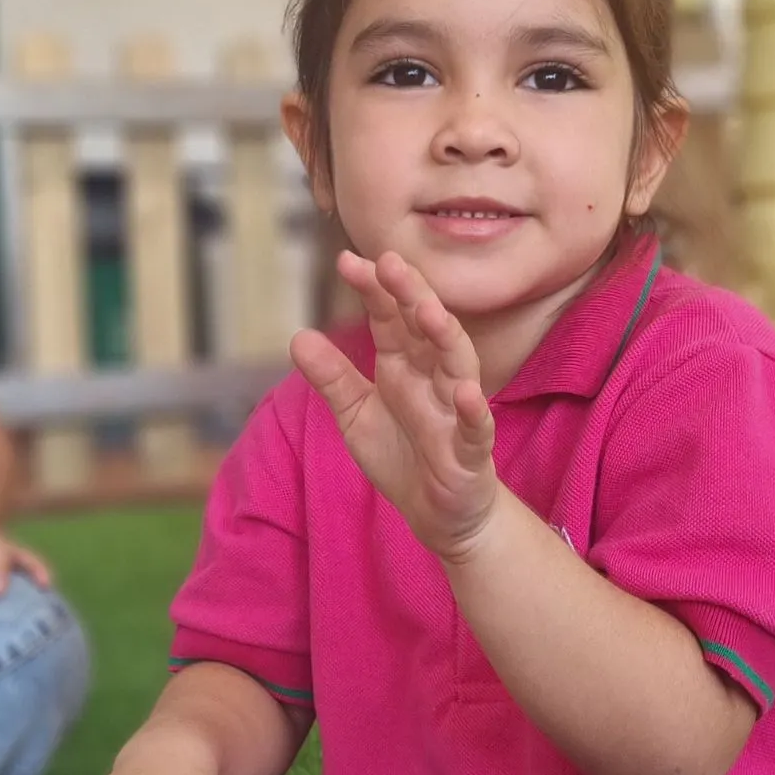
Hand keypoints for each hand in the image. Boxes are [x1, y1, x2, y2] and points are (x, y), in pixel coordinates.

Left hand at [289, 250, 498, 564]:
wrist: (438, 514)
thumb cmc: (402, 456)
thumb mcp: (356, 416)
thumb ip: (331, 378)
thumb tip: (298, 336)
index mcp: (404, 366)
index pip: (390, 318)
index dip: (373, 290)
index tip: (348, 260)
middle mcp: (432, 379)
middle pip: (426, 329)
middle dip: (410, 295)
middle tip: (390, 263)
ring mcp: (455, 412)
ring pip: (457, 365)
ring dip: (446, 337)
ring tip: (428, 310)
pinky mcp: (470, 451)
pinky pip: (475, 427)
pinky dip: (473, 410)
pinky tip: (467, 393)